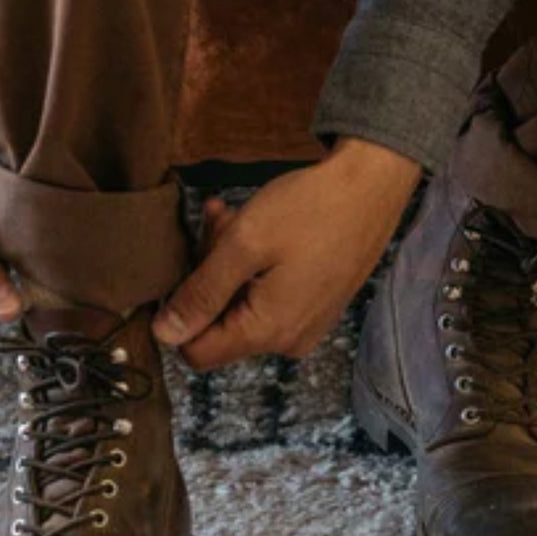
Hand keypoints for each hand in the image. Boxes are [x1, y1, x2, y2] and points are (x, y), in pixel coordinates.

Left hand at [153, 138, 423, 369]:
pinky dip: (254, 265)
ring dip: (228, 263)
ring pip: (241, 305)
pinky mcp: (317, 304)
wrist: (373, 184)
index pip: (196, 352)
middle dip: (208, 275)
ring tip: (234, 215)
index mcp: (268, 332)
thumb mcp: (244, 243)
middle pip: (220, 325)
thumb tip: (163, 336)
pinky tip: (256, 226)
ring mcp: (306, 323)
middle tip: (218, 223)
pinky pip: (268, 296)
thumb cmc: (309, 208)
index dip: (180, 310)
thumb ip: (201, 293)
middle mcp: (288, 340)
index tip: (188, 262)